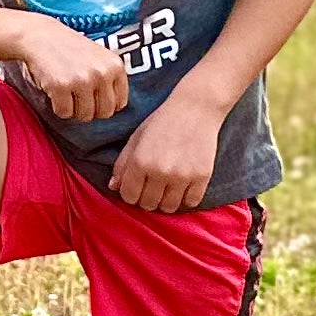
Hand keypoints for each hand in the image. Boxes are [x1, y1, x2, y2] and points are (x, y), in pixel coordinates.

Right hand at [9, 18, 127, 121]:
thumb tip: (114, 109)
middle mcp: (102, 73)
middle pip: (104, 113)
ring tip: (66, 91)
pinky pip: (64, 113)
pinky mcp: (61, 86)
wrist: (40, 35)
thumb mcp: (100, 58)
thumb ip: (111, 80)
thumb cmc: (70, 49)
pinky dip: (58, 107)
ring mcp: (82, 80)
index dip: (103, 104)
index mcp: (115, 66)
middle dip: (90, 110)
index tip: (92, 96)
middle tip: (78, 97)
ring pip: (84, 115)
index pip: (119, 103)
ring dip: (73, 109)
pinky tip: (55, 90)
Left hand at [109, 92, 222, 211]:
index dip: (131, 194)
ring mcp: (182, 176)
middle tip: (153, 187)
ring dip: (166, 201)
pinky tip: (184, 186)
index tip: (137, 187)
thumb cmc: (163, 121)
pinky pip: (190, 203)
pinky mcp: (202, 177)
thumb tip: (114, 187)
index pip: (129, 196)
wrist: (196, 108)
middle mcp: (159, 171)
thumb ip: (122, 163)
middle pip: (148, 205)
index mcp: (140, 161)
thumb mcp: (136, 138)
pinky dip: (186, 198)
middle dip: (147, 199)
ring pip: (168, 207)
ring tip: (168, 187)